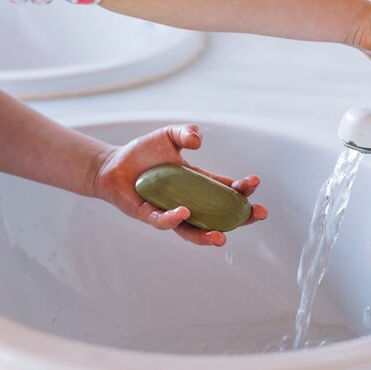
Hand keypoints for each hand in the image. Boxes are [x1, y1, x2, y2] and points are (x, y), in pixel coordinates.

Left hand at [92, 124, 266, 246]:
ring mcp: (170, 212)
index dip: (242, 190)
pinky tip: (184, 212)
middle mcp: (189, 202)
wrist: (112, 165)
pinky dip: (174, 219)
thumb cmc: (143, 153)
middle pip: (219, 217)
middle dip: (240, 219)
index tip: (253, 183)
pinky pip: (163, 222)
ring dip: (208, 236)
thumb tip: (199, 140)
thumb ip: (185, 132)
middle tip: (258, 214)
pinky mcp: (149, 215)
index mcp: (198, 185)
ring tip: (222, 237)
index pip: (226, 191)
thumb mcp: (168, 135)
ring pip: (193, 231)